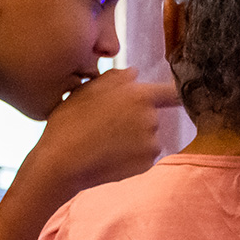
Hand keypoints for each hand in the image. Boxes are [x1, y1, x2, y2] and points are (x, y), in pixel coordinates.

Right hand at [19, 68, 180, 197]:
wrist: (63, 162)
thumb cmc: (71, 122)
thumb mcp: (87, 89)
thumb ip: (116, 77)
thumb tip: (134, 73)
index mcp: (140, 96)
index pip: (172, 91)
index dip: (175, 92)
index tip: (177, 94)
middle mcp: (151, 119)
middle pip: (152, 115)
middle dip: (137, 117)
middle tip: (108, 123)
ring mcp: (151, 145)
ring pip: (148, 137)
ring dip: (134, 138)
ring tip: (105, 140)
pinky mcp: (146, 166)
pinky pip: (143, 156)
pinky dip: (131, 156)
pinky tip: (109, 154)